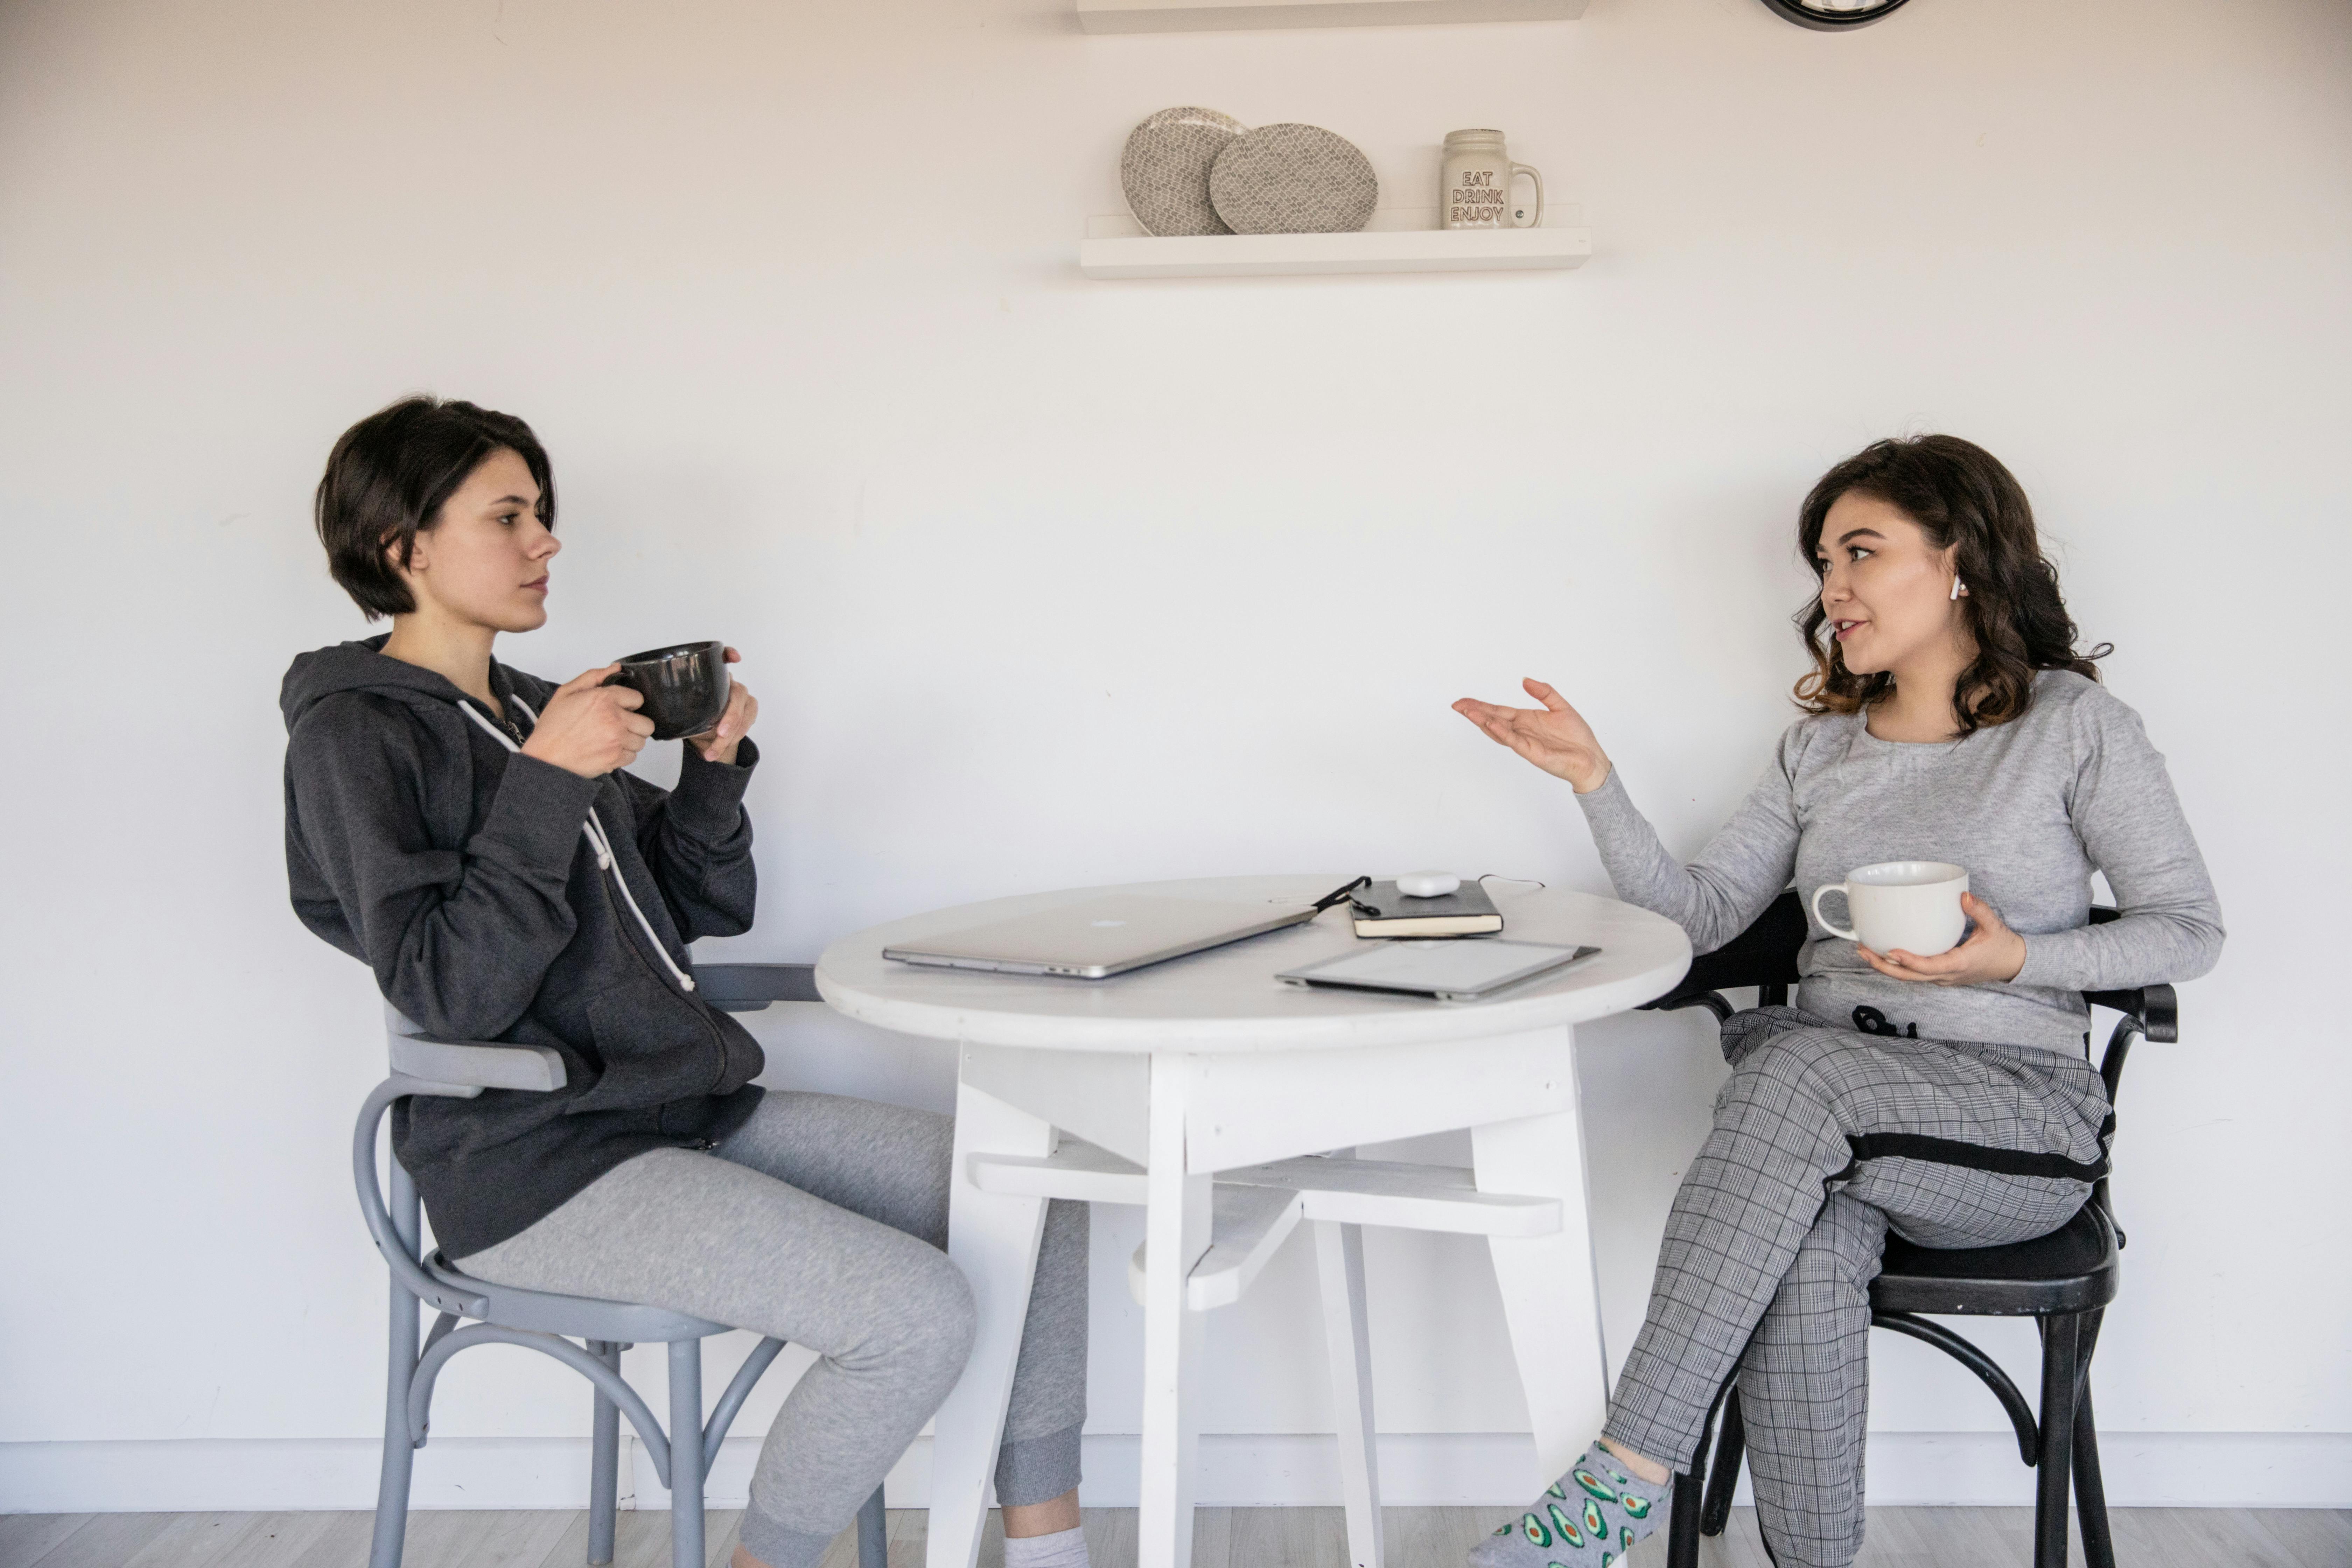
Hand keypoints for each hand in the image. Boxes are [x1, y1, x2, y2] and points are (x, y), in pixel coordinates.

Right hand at [518, 664, 654, 777]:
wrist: (544, 757)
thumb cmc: (553, 726)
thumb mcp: (567, 692)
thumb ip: (594, 677)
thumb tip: (616, 668)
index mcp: (604, 699)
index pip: (638, 699)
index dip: (629, 704)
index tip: (619, 709)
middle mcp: (615, 719)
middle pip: (646, 723)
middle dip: (635, 724)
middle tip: (619, 726)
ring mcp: (617, 740)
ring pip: (641, 741)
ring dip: (630, 740)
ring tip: (612, 739)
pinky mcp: (615, 758)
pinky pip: (633, 756)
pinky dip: (623, 755)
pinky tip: (608, 750)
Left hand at [685, 647, 757, 765]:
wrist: (708, 738)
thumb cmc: (694, 721)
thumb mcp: (683, 712)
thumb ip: (677, 706)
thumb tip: (654, 706)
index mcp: (712, 678)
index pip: (722, 658)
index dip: (729, 654)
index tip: (735, 658)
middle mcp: (730, 684)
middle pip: (737, 693)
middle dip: (731, 716)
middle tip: (720, 734)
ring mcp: (742, 696)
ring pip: (743, 712)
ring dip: (731, 735)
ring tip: (711, 752)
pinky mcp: (750, 709)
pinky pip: (748, 722)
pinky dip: (735, 737)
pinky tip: (720, 749)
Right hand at [1452, 678, 1612, 792]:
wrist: (1591, 758)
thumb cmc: (1577, 737)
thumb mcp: (1560, 706)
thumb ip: (1543, 692)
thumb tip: (1524, 680)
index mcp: (1525, 720)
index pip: (1498, 711)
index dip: (1480, 705)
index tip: (1463, 701)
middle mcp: (1521, 731)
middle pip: (1492, 719)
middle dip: (1474, 712)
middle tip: (1457, 705)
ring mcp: (1524, 742)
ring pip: (1499, 731)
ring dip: (1483, 722)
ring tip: (1468, 712)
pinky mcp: (1532, 752)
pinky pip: (1514, 741)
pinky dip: (1502, 732)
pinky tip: (1491, 724)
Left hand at [1859, 892, 2027, 986]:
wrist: (2013, 964)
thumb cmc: (2003, 945)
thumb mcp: (1995, 926)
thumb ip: (1979, 910)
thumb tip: (1963, 895)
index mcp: (1959, 964)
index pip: (1929, 967)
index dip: (1909, 962)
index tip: (1891, 951)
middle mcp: (1947, 976)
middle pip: (1910, 977)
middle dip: (1884, 966)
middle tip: (1862, 950)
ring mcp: (1943, 979)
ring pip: (1910, 978)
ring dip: (1887, 967)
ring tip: (1864, 950)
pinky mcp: (1940, 976)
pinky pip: (1916, 975)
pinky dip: (1898, 966)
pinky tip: (1884, 953)